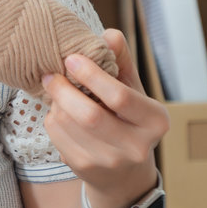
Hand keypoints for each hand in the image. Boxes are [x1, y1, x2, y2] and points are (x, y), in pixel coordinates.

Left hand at [41, 29, 168, 207]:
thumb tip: (108, 35)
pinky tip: (59, 114)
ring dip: (56, 104)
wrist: (123, 172)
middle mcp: (137, 146)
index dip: (91, 74)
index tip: (71, 59)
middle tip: (51, 75)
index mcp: (155, 121)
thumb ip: (121, 61)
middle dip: (64, 90)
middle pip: (89, 115)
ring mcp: (110, 161)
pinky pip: (57, 137)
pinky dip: (52, 119)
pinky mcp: (85, 169)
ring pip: (68, 125)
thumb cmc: (126, 118)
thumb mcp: (131, 89)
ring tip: (58, 94)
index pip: (119, 96)